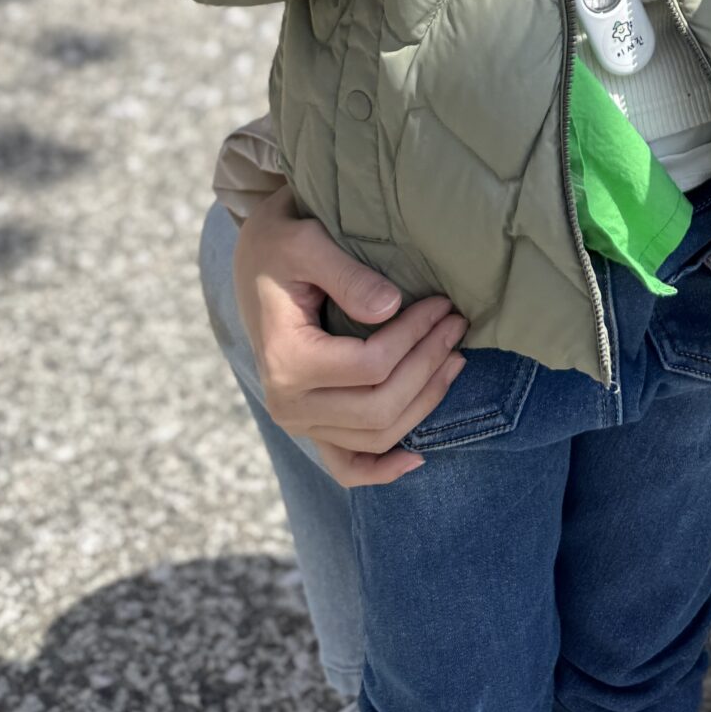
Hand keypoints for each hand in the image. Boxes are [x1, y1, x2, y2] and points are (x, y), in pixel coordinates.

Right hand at [233, 185, 466, 486]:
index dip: (416, 337)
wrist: (253, 263)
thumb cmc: (279, 244)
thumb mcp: (306, 242)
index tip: (443, 303)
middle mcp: (288, 403)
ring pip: (375, 437)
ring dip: (423, 404)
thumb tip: (391, 308)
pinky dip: (381, 469)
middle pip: (379, 408)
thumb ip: (348, 275)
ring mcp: (298, 422)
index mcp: (286, 360)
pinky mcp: (309, 425)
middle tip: (457, 326)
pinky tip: (417, 457)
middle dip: (428, 368)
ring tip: (454, 360)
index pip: (371, 365)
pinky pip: (346, 465)